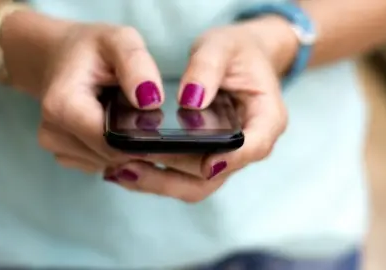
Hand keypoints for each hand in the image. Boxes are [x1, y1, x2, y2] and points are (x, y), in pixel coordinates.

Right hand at [37, 24, 164, 172]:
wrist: (62, 57)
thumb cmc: (92, 49)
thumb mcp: (120, 40)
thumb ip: (137, 65)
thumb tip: (151, 101)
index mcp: (63, 107)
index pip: (111, 142)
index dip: (139, 138)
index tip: (156, 123)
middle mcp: (53, 133)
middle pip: (111, 155)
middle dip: (135, 142)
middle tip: (144, 114)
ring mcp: (56, 147)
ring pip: (109, 163)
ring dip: (125, 147)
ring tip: (125, 116)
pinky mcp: (65, 155)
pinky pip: (101, 164)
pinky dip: (114, 151)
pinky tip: (113, 127)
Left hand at [105, 21, 289, 201]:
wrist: (239, 59)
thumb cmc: (235, 51)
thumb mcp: (222, 46)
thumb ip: (207, 68)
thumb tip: (190, 100)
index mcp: (266, 118)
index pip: (254, 146)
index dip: (230, 159)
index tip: (205, 163)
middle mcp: (248, 145)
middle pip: (214, 175)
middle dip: (172, 176)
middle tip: (130, 165)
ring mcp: (226, 157)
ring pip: (195, 184)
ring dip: (158, 182)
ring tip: (119, 169)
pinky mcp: (206, 158)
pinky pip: (183, 177)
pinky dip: (156, 175)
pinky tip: (125, 165)